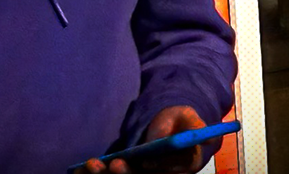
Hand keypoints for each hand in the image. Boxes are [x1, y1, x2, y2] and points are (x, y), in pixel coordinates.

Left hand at [77, 106, 208, 173]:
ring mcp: (142, 173)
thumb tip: (206, 138)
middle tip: (115, 164)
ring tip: (94, 164)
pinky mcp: (126, 171)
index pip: (168, 172)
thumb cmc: (180, 121)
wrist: (167, 124)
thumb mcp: (189, 120)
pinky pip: (111, 173)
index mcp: (182, 168)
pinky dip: (97, 172)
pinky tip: (83, 168)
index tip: (145, 161)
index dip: (158, 167)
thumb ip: (195, 128)